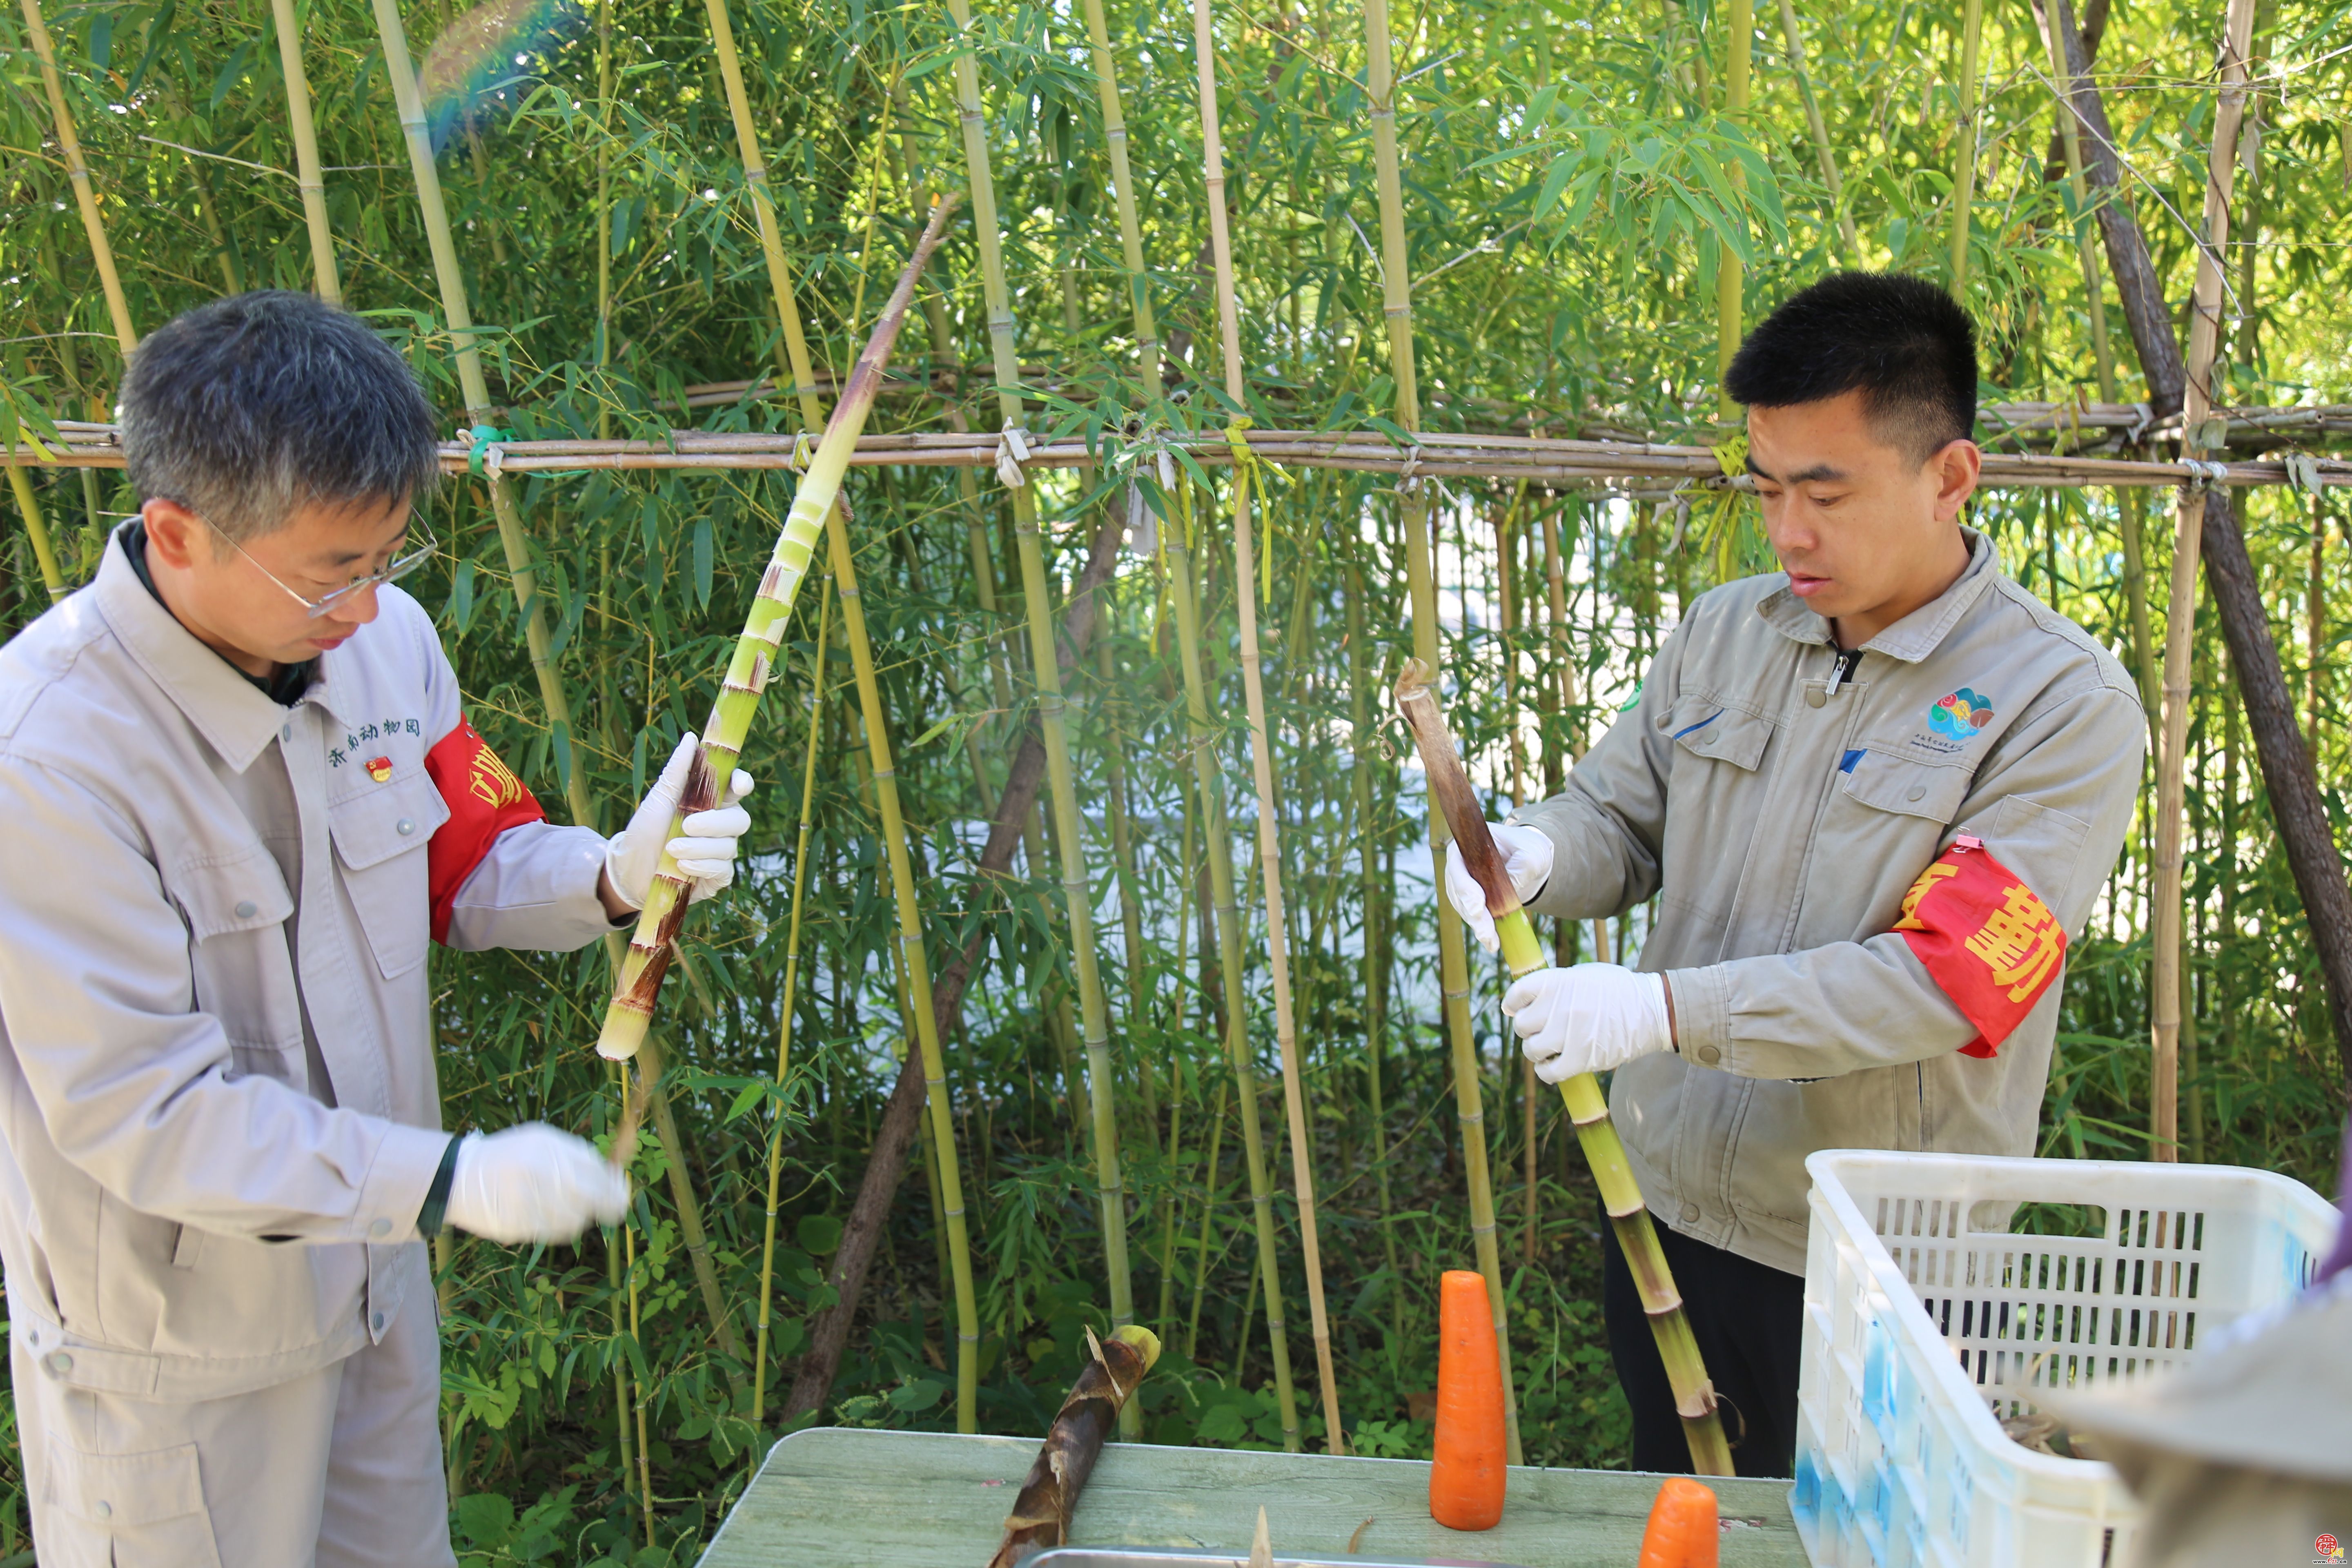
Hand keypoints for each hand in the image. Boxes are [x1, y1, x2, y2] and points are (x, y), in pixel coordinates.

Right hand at [445, 1124, 630, 1243]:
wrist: (457, 1176)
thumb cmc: (509, 1154)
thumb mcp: (541, 1140)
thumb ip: (576, 1154)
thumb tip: (614, 1174)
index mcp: (545, 1148)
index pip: (594, 1171)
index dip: (614, 1187)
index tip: (623, 1195)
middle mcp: (535, 1173)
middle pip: (588, 1197)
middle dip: (607, 1207)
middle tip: (615, 1211)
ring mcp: (523, 1202)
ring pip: (573, 1220)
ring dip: (581, 1218)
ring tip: (573, 1210)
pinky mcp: (513, 1226)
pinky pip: (550, 1233)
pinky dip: (559, 1229)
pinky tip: (553, 1219)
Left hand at [604, 732, 754, 911]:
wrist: (628, 869)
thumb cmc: (645, 830)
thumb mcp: (658, 798)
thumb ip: (678, 770)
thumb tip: (692, 738)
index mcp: (710, 802)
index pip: (737, 789)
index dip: (743, 784)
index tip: (738, 786)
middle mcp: (720, 827)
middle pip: (740, 820)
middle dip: (714, 823)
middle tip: (686, 825)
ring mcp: (720, 852)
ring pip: (729, 847)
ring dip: (698, 847)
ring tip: (671, 849)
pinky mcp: (716, 876)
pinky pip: (723, 870)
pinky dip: (702, 867)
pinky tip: (681, 867)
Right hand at [1443, 823, 1554, 951]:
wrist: (1529, 858)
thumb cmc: (1528, 848)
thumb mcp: (1532, 853)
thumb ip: (1522, 866)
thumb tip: (1510, 889)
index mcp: (1467, 847)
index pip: (1459, 869)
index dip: (1465, 890)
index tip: (1477, 909)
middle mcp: (1459, 866)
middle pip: (1459, 893)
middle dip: (1473, 916)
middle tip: (1486, 933)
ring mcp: (1462, 884)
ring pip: (1463, 909)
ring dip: (1477, 927)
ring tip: (1492, 942)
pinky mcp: (1470, 900)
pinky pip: (1472, 916)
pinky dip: (1482, 929)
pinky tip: (1492, 943)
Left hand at [1503, 963, 1671, 1083]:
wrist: (1652, 1010)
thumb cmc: (1618, 990)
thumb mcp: (1584, 975)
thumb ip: (1556, 985)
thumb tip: (1528, 999)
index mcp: (1558, 981)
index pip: (1517, 994)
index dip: (1512, 1004)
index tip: (1514, 1009)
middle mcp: (1559, 1006)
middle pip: (1521, 1025)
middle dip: (1528, 1029)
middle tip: (1541, 1030)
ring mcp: (1569, 1034)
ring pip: (1531, 1049)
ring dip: (1536, 1051)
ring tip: (1549, 1048)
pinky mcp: (1581, 1059)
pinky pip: (1548, 1072)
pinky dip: (1545, 1072)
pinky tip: (1552, 1066)